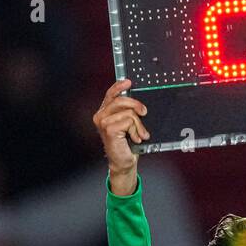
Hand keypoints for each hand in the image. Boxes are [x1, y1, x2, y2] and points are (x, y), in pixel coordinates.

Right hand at [93, 79, 147, 194]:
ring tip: (139, 134)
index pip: (111, 94)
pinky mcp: (109, 129)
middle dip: (136, 106)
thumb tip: (138, 103)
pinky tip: (135, 138)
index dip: (119, 86)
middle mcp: (101, 116)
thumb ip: (129, 112)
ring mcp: (103, 123)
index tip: (129, 82)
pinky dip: (136, 130)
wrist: (124, 162)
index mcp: (105, 112)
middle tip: (144, 113)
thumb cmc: (127, 144)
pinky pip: (129, 121)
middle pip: (121, 100)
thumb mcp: (129, 125)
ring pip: (128, 112)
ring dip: (138, 124)